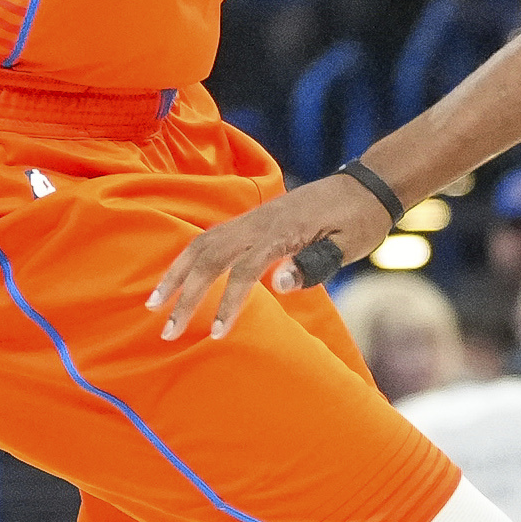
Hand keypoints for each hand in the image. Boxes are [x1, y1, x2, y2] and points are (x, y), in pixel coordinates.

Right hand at [148, 174, 395, 340]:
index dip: (227, 304)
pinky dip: (189, 257)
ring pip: (201, 243)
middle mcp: (258, 222)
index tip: (216, 334)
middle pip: (209, 257)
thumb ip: (313, 263)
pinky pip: (210, 236)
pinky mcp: (252, 219)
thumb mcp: (347, 246)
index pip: (242, 271)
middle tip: (168, 330)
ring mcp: (252, 218)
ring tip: (154, 303)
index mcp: (281, 232)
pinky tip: (178, 275)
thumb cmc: (359, 222)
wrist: (365, 187)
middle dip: (184, 295)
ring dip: (176, 274)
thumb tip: (277, 284)